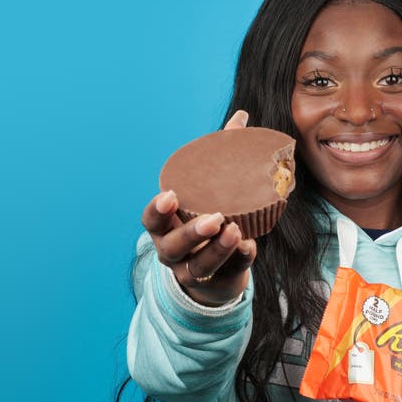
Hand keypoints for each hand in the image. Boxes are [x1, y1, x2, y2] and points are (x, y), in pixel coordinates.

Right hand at [141, 110, 255, 305]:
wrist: (215, 271)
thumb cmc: (207, 219)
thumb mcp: (209, 192)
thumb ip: (220, 157)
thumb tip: (241, 117)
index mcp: (165, 226)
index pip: (151, 220)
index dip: (157, 210)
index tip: (170, 196)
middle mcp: (172, 251)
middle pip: (173, 245)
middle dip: (192, 232)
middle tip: (215, 217)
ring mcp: (191, 271)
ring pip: (199, 265)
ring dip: (217, 248)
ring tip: (236, 230)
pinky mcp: (216, 284)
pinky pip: (227, 274)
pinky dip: (238, 260)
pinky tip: (250, 247)